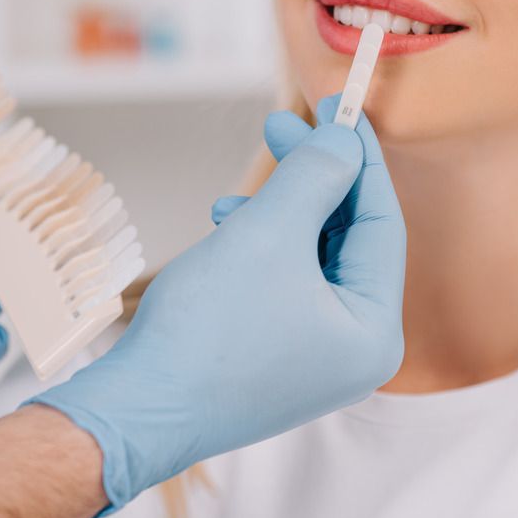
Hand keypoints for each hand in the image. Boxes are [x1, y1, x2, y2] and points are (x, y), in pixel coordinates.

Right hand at [30, 94, 406, 511]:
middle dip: (311, 181)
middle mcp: (355, 350)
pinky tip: (224, 232)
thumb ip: (316, 176)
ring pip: (310, 258)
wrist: (136, 410)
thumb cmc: (205, 330)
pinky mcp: (277, 355)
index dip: (359, 159)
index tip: (339, 108)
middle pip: (345, 239)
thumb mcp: (269, 233)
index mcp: (374, 331)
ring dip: (277, 213)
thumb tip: (345, 138)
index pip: (381, 224)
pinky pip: (284, 284)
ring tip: (231, 199)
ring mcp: (315, 357)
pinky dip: (260, 249)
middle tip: (280, 126)